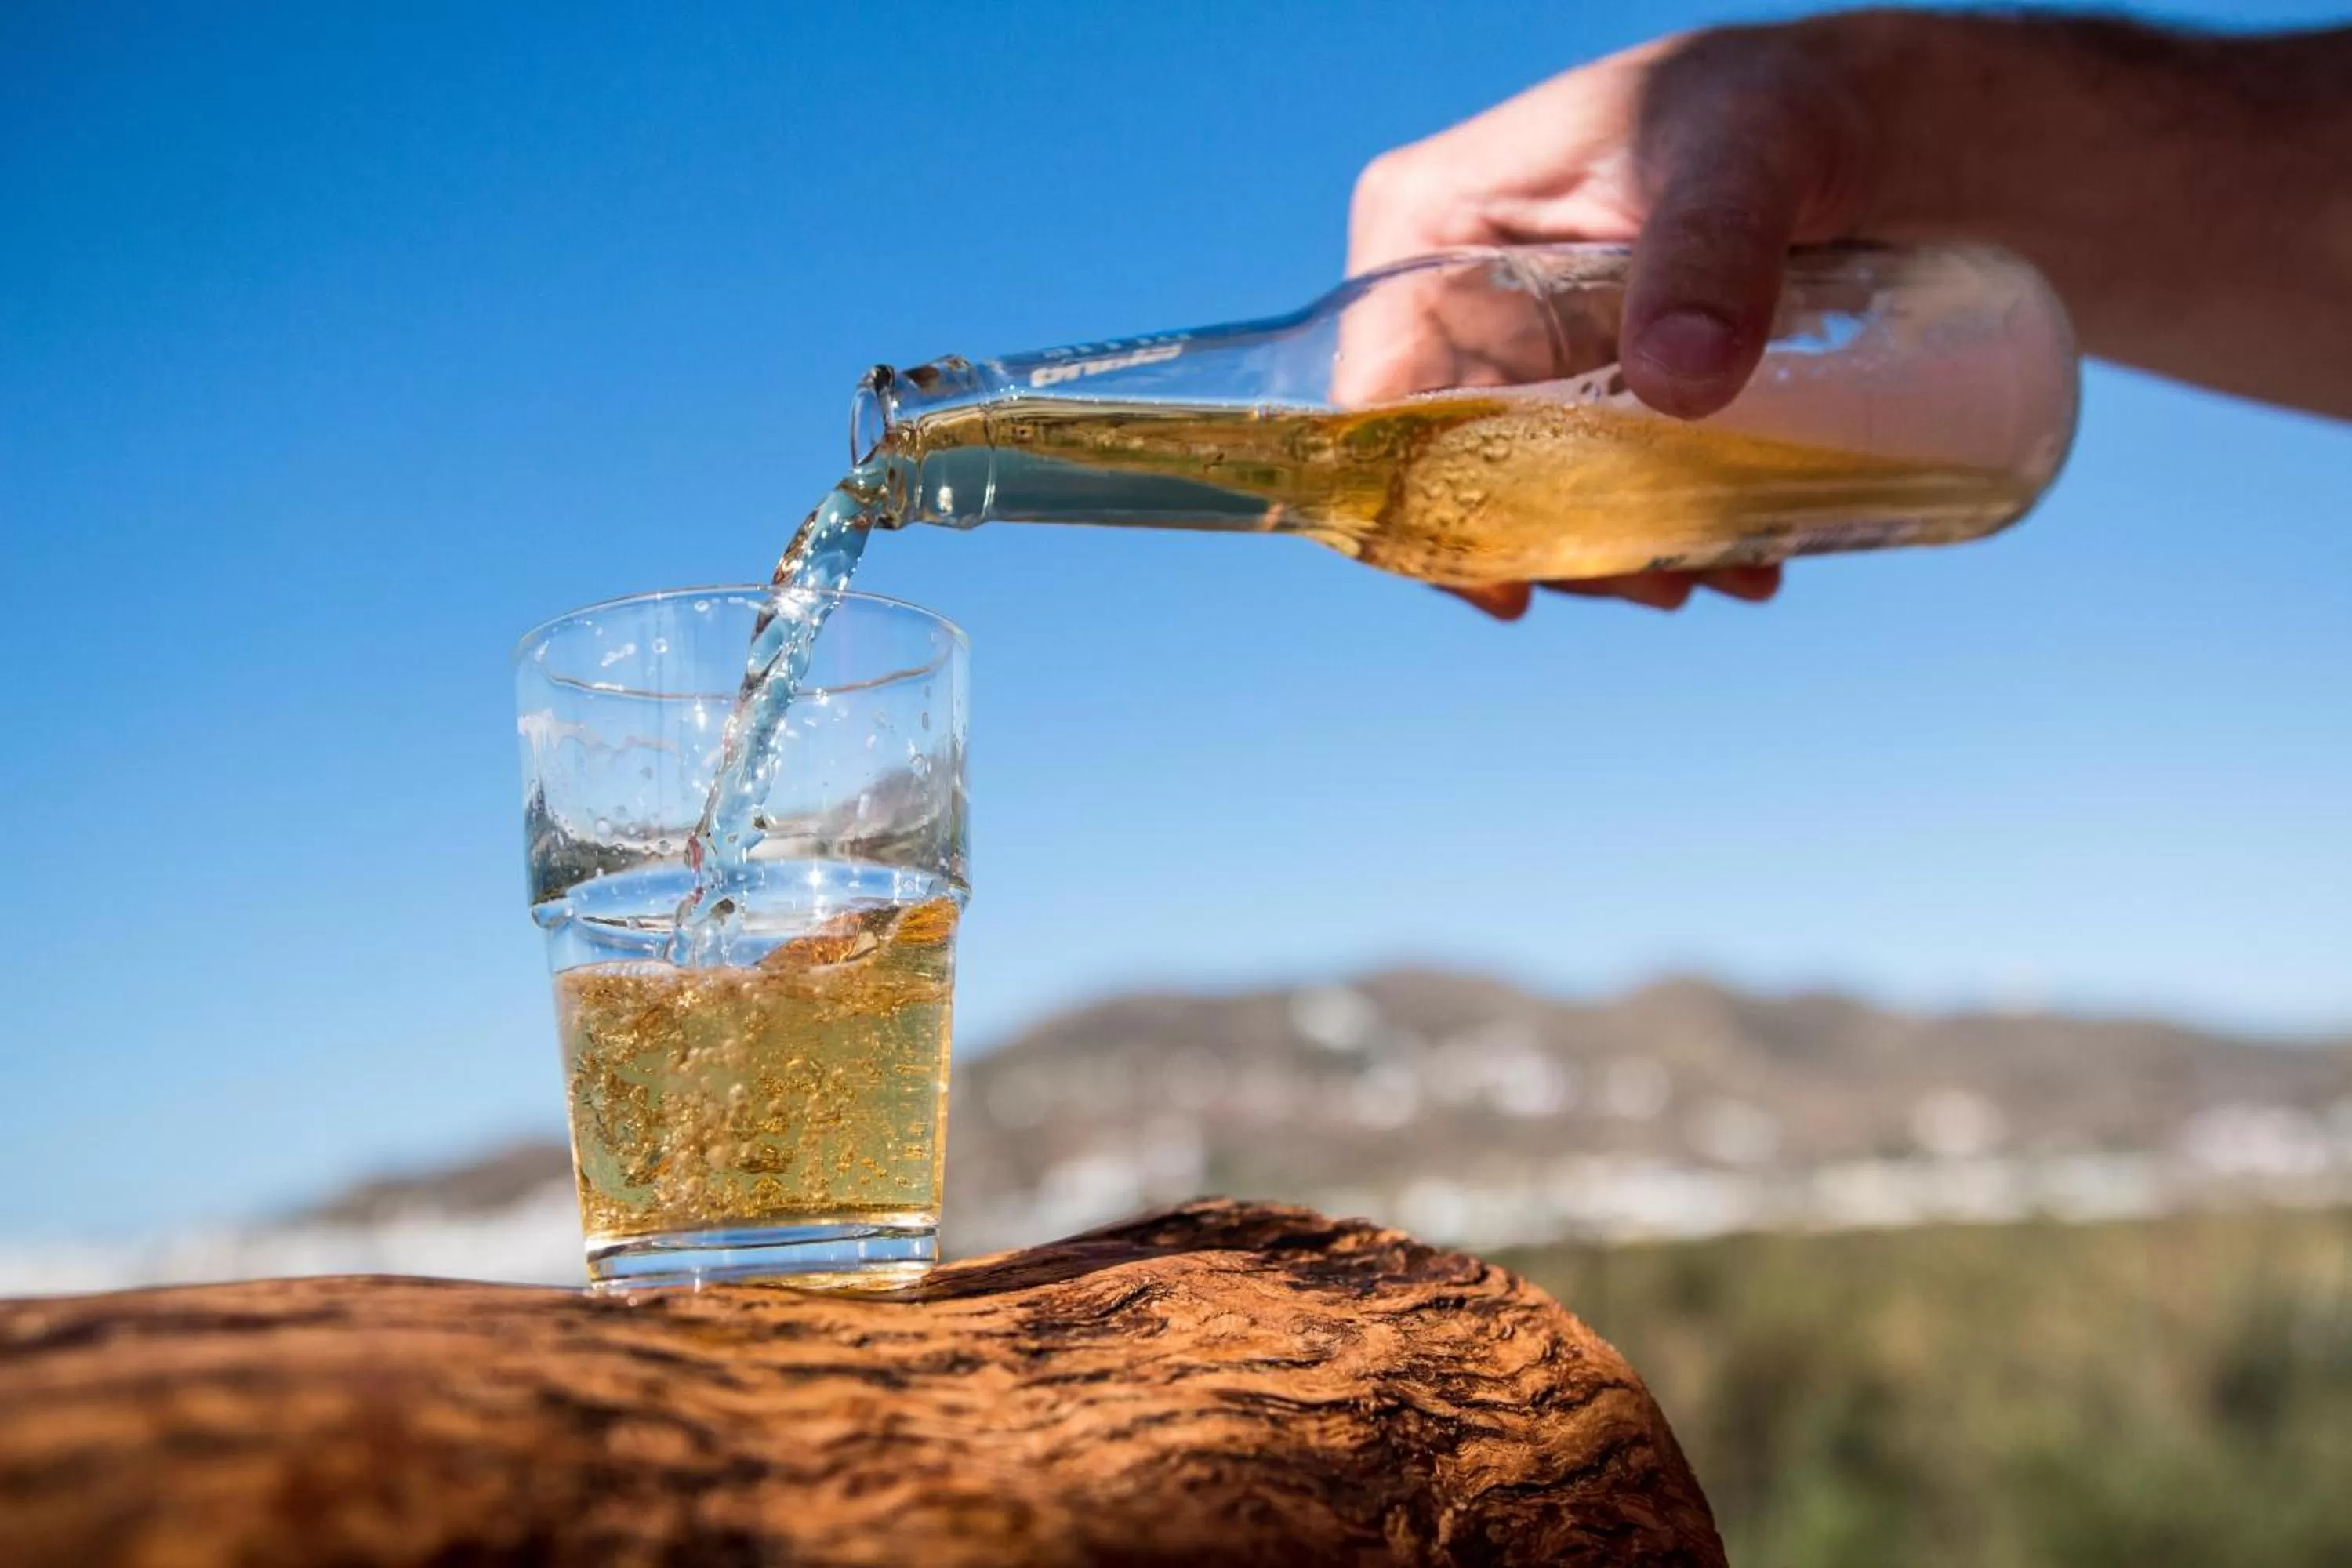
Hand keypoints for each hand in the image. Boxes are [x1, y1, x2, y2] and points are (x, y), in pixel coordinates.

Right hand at [1349, 22, 1883, 615]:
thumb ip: (1710, 250)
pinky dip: (1662, 535)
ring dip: (1618, 556)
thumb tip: (1676, 381)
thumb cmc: (1790, 101)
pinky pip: (1594, 489)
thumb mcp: (1752, 152)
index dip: (1419, 503)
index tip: (1511, 584)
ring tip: (1725, 566)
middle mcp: (1452, 297)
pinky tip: (1746, 553)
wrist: (1880, 125)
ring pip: (1527, 494)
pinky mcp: (1588, 393)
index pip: (1377, 395)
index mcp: (1429, 224)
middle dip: (1550, 544)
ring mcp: (1519, 353)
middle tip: (1662, 584)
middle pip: (1451, 465)